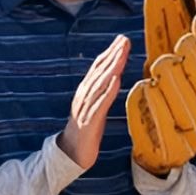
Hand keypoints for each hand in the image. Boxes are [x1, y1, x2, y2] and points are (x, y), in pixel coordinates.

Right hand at [58, 35, 129, 170]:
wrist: (70, 154)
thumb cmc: (86, 130)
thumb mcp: (95, 107)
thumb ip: (102, 93)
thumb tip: (114, 77)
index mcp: (86, 92)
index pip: (98, 68)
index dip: (109, 53)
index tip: (121, 40)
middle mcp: (84, 96)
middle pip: (99, 72)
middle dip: (113, 55)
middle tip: (124, 40)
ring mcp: (85, 108)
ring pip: (100, 84)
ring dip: (112, 68)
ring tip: (122, 54)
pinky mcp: (89, 122)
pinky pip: (100, 105)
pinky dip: (108, 92)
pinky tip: (116, 81)